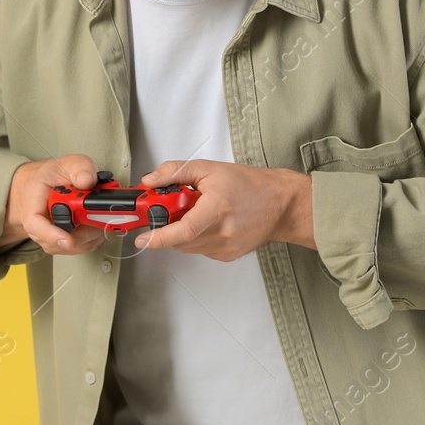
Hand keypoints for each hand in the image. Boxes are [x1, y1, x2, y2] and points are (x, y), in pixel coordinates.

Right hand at [0, 154, 107, 255]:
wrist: (45, 185)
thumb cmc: (53, 176)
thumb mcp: (68, 163)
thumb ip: (80, 167)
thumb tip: (87, 181)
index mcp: (33, 202)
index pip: (35, 224)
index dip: (51, 234)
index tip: (67, 239)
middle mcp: (38, 225)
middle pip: (60, 240)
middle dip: (85, 229)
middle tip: (101, 214)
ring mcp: (49, 238)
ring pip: (74, 247)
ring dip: (92, 232)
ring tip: (98, 213)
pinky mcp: (63, 245)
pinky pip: (81, 247)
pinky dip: (94, 236)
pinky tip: (96, 221)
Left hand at [134, 158, 314, 258]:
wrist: (281, 204)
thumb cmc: (249, 184)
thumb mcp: (209, 168)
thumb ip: (175, 172)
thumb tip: (150, 181)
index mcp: (218, 208)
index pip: (184, 229)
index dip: (160, 236)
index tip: (143, 237)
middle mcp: (224, 232)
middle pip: (180, 239)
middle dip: (166, 227)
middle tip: (165, 211)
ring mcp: (227, 247)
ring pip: (187, 247)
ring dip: (180, 233)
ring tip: (193, 213)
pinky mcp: (228, 256)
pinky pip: (199, 250)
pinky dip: (194, 238)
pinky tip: (206, 223)